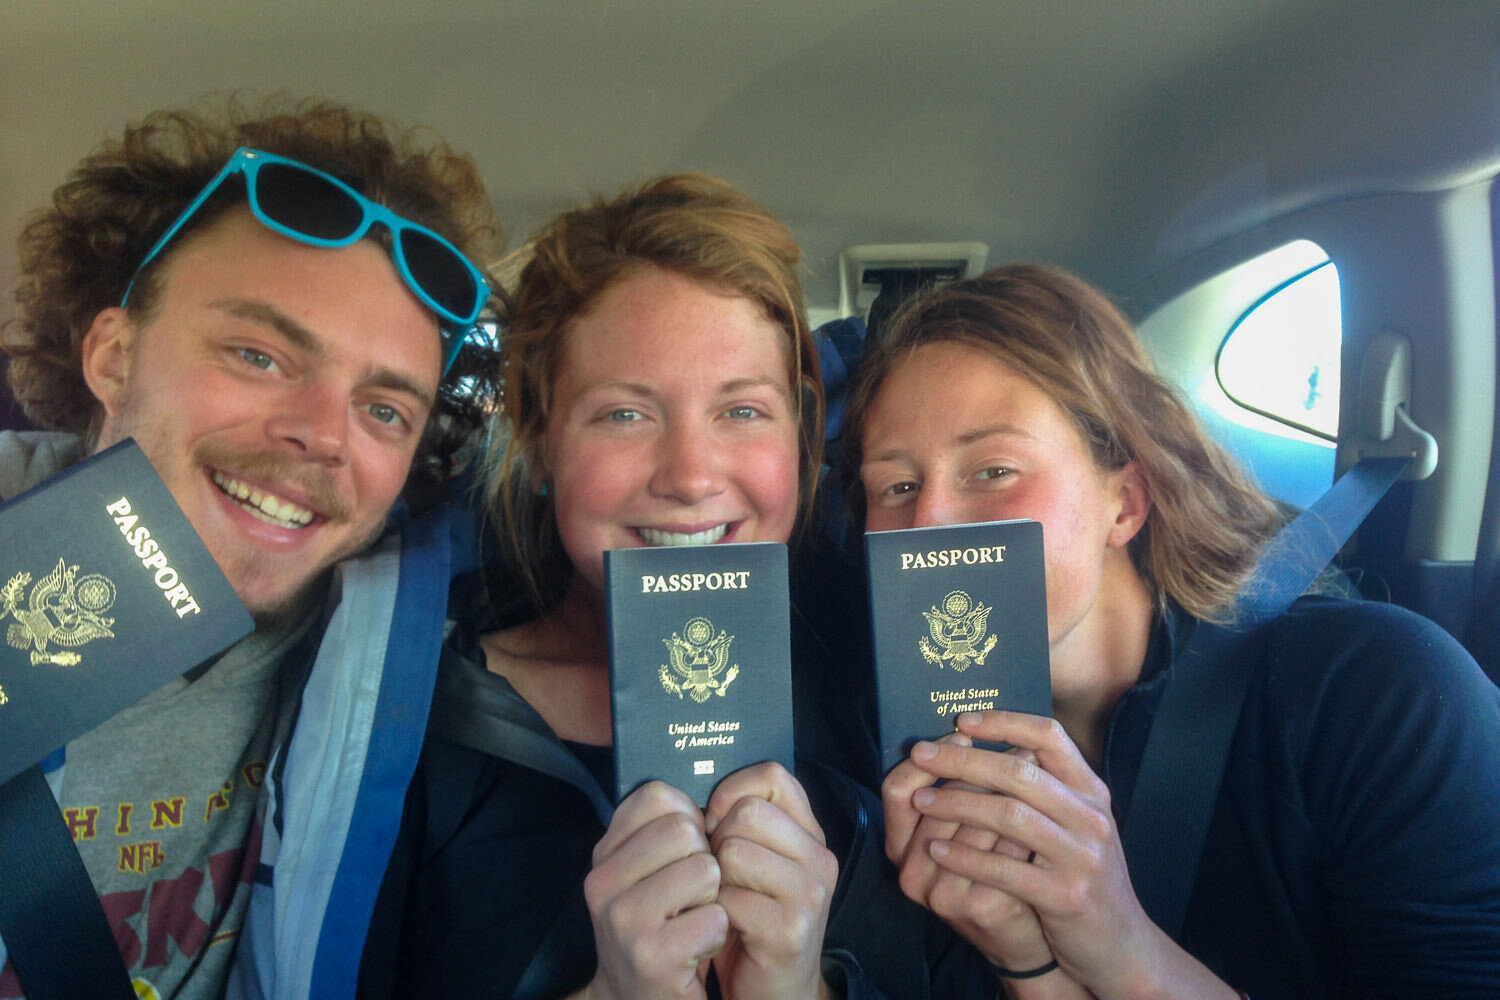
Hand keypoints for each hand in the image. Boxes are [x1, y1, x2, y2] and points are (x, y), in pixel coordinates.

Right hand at [583, 781, 726, 999]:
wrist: (634, 999)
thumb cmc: (656, 927)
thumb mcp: (643, 874)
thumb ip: (661, 829)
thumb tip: (711, 786)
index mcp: (604, 854)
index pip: (657, 794)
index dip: (689, 816)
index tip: (688, 848)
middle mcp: (603, 883)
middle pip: (685, 829)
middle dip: (705, 859)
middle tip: (692, 895)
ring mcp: (624, 921)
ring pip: (705, 870)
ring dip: (714, 898)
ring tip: (694, 920)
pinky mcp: (652, 957)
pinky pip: (715, 917)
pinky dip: (718, 933)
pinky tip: (697, 947)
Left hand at [703, 762, 837, 999]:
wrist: (774, 993)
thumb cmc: (751, 923)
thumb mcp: (757, 866)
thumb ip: (744, 825)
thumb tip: (696, 791)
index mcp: (810, 835)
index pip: (773, 777)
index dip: (731, 791)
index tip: (714, 821)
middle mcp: (819, 858)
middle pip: (747, 812)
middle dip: (715, 840)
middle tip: (716, 873)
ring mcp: (810, 893)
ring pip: (734, 851)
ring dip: (712, 879)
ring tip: (721, 900)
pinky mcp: (790, 929)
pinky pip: (728, 898)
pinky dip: (713, 912)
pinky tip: (724, 928)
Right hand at [883, 735, 1057, 973]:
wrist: (1027, 942)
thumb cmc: (996, 876)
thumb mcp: (964, 834)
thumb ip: (958, 792)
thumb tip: (980, 726)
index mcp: (900, 848)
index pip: (894, 789)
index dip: (928, 758)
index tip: (964, 733)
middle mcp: (911, 872)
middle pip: (938, 801)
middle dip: (980, 766)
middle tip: (1015, 742)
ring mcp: (943, 893)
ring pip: (975, 822)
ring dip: (1009, 788)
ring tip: (1037, 763)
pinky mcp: (979, 907)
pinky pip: (1005, 850)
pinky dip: (1028, 824)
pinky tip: (1047, 806)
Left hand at [907, 711, 1235, 999]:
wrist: (1120, 946)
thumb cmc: (1084, 878)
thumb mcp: (1078, 825)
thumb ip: (1046, 789)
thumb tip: (990, 749)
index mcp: (1091, 792)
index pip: (1050, 737)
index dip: (1005, 722)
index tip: (963, 720)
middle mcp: (1091, 817)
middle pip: (1019, 772)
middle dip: (963, 760)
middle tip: (921, 752)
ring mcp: (1082, 856)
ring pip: (1009, 816)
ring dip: (957, 804)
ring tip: (921, 801)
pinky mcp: (1066, 896)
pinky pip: (1005, 870)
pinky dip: (966, 857)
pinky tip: (937, 850)